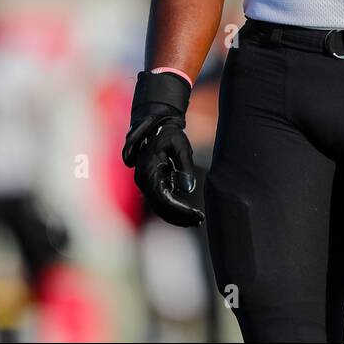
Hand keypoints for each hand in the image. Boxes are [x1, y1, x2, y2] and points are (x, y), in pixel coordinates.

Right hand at [121, 71, 204, 226]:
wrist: (156, 123)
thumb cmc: (169, 133)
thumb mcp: (181, 146)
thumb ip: (185, 167)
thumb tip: (188, 189)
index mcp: (148, 171)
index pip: (164, 199)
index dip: (180, 210)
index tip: (197, 215)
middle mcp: (143, 180)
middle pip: (161, 206)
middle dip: (180, 216)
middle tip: (200, 220)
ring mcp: (145, 182)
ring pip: (159, 206)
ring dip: (177, 215)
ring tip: (196, 219)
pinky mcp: (150, 182)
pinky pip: (160, 200)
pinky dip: (173, 208)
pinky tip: (188, 213)